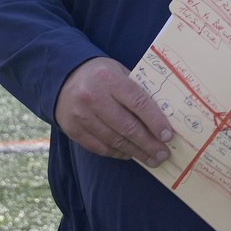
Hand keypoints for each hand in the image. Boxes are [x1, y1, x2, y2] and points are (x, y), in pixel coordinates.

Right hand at [54, 57, 173, 166]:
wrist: (62, 78)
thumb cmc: (99, 75)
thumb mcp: (118, 72)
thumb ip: (136, 90)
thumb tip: (162, 116)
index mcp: (108, 79)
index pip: (138, 102)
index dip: (155, 121)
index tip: (168, 136)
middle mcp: (93, 97)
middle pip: (127, 126)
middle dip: (149, 143)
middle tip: (163, 154)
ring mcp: (81, 115)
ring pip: (115, 140)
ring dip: (136, 152)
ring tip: (152, 159)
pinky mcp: (73, 130)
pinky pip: (101, 148)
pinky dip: (118, 153)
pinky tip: (130, 154)